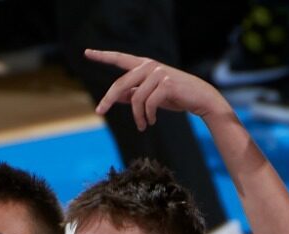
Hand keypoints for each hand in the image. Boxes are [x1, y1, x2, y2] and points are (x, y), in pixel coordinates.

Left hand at [85, 50, 229, 129]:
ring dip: (137, 116)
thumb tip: (114, 98)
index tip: (87, 53)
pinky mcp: (166, 84)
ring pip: (135, 99)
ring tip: (143, 125)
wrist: (201, 99)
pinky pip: (148, 104)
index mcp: (144, 65)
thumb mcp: (151, 96)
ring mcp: (158, 73)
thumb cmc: (176, 96)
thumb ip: (133, 94)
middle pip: (120, 84)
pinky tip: (151, 122)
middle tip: (99, 112)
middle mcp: (150, 66)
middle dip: (108, 99)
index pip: (120, 59)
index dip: (103, 56)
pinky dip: (147, 116)